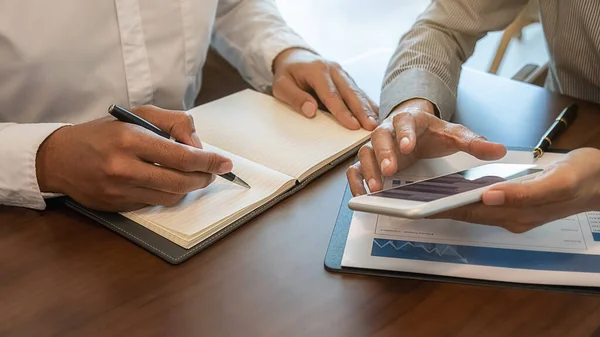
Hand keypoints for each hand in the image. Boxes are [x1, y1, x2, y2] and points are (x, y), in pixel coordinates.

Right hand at [35, 105, 232, 211]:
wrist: (60, 157)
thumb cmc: (104, 132)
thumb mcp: (138, 115)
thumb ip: (174, 123)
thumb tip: (198, 145)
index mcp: (130, 139)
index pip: (182, 156)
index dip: (209, 161)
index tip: (225, 163)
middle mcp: (124, 167)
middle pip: (181, 182)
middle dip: (204, 178)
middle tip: (213, 172)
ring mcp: (119, 190)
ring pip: (171, 197)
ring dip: (189, 188)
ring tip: (192, 176)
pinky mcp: (116, 206)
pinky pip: (154, 204)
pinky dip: (168, 194)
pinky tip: (167, 183)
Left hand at [272, 48, 378, 130]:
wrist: (295, 57)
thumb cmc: (288, 74)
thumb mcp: (281, 85)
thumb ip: (295, 97)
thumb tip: (310, 110)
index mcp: (317, 70)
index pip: (331, 95)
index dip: (342, 111)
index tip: (352, 125)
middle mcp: (334, 70)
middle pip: (350, 93)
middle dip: (362, 111)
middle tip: (371, 127)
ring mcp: (343, 74)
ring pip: (358, 93)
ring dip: (368, 109)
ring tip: (377, 124)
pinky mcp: (347, 80)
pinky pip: (359, 93)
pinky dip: (369, 104)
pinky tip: (377, 115)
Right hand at [347, 98, 506, 195]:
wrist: (414, 125)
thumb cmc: (432, 132)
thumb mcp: (454, 134)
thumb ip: (474, 142)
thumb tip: (499, 150)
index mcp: (410, 120)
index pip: (405, 122)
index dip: (404, 133)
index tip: (408, 146)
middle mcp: (388, 130)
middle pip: (379, 138)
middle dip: (383, 154)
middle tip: (389, 171)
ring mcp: (376, 146)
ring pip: (365, 153)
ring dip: (368, 170)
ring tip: (376, 188)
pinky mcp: (369, 160)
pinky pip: (355, 168)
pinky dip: (355, 180)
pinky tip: (361, 194)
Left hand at [430, 148, 599, 232]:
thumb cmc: (584, 176)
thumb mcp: (557, 181)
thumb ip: (522, 192)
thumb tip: (487, 196)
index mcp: (520, 214)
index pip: (472, 213)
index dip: (445, 211)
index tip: (420, 208)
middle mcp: (514, 218)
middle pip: (469, 214)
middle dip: (441, 210)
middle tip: (413, 203)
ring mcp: (516, 213)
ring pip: (476, 210)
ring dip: (451, 205)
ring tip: (425, 197)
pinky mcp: (519, 205)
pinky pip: (486, 204)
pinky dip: (467, 199)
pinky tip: (455, 192)